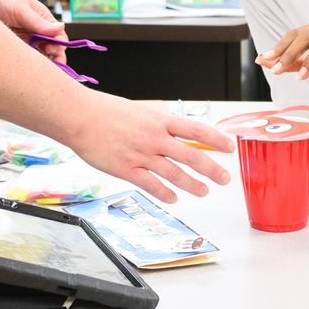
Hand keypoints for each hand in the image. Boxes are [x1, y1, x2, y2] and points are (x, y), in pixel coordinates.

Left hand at [0, 0, 69, 67]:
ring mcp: (25, 36)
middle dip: (53, 56)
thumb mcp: (20, 9)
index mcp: (42, 17)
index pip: (58, 35)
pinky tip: (25, 66)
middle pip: (51, 47)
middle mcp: (36, 27)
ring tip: (37, 68)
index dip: (59, 46)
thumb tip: (61, 28)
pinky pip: (24, 54)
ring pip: (38, 53)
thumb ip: (38, 22)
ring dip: (41, 61)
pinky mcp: (13, 42)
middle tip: (48, 64)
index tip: (53, 52)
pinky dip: (27, 61)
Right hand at [65, 98, 233, 203]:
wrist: (78, 116)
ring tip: (204, 192)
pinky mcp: (125, 169)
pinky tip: (174, 198)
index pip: (196, 130)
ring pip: (174, 173)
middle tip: (225, 178)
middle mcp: (153, 137)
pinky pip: (150, 185)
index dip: (216, 139)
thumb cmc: (104, 111)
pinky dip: (165, 193)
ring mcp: (140, 154)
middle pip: (191, 156)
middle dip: (212, 169)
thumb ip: (157, 122)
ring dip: (193, 185)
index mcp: (158, 120)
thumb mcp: (139, 110)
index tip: (230, 147)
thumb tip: (174, 130)